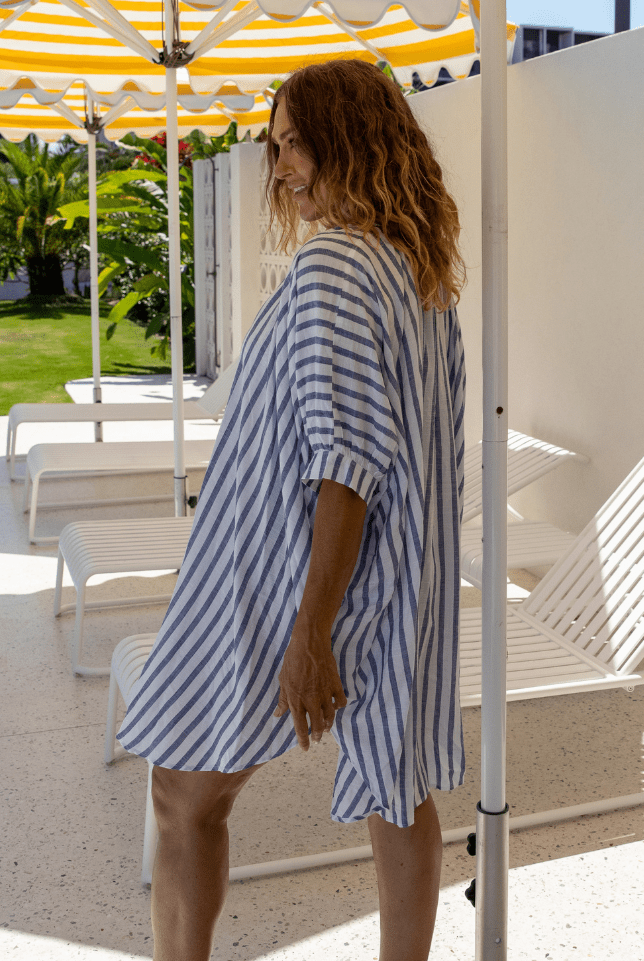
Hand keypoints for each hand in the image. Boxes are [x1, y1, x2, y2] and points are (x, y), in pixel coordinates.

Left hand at [274, 631, 346, 750]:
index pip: (300, 727)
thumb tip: (277, 714)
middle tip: (317, 739)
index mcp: (296, 700)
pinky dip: (338, 707)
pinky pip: (340, 702)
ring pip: (330, 717)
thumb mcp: (283, 680)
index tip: (305, 748)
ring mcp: (325, 693)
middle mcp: (311, 700)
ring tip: (325, 728)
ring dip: (327, 724)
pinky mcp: (335, 684)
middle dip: (317, 736)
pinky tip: (335, 707)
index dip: (303, 740)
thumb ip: (283, 700)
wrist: (309, 644)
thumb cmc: (292, 660)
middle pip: (316, 726)